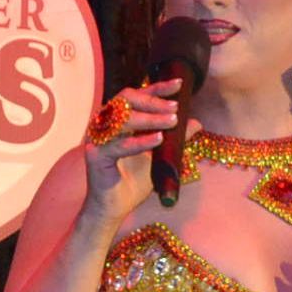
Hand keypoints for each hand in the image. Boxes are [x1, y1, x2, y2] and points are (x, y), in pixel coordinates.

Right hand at [82, 78, 198, 221]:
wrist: (115, 208)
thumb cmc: (132, 181)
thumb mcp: (160, 157)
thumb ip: (176, 139)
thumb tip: (196, 122)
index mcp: (118, 120)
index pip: (138, 96)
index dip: (158, 88)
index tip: (179, 84)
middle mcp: (105, 124)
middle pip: (127, 99)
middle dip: (153, 101)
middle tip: (175, 108)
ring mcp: (98, 138)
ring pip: (123, 119)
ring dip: (150, 119)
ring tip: (172, 122)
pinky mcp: (95, 155)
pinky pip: (119, 145)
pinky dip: (139, 141)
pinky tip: (158, 139)